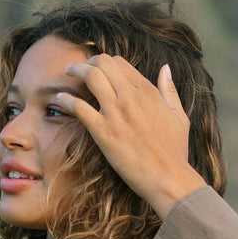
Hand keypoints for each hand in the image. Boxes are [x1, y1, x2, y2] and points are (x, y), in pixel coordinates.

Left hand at [56, 55, 205, 218]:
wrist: (168, 177)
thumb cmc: (175, 151)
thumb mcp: (179, 116)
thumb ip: (169, 90)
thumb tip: (165, 68)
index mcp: (147, 91)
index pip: (120, 63)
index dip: (105, 62)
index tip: (97, 68)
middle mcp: (130, 96)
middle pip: (103, 63)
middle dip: (88, 61)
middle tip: (78, 67)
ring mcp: (116, 113)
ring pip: (91, 76)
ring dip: (76, 70)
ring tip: (67, 72)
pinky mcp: (103, 132)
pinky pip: (79, 107)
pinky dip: (67, 99)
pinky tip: (59, 99)